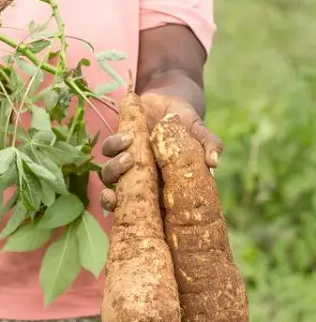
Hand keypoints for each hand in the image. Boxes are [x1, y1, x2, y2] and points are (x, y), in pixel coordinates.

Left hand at [99, 92, 222, 211]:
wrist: (171, 102)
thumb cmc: (189, 125)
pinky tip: (128, 136)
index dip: (139, 219)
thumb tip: (214, 163)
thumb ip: (209, 146)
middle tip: (134, 179)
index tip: (139, 216)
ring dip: (115, 168)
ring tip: (130, 154)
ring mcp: (127, 164)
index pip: (148, 212)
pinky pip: (108, 151)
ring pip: (109, 176)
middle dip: (117, 198)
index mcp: (160, 188)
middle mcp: (140, 180)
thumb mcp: (201, 134)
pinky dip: (114, 145)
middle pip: (121, 200)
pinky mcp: (118, 145)